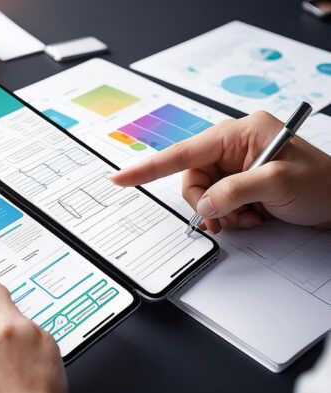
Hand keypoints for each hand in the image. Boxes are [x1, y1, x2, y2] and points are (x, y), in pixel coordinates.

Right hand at [111, 111, 330, 232]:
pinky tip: (252, 218)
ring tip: (247, 219)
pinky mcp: (239, 184)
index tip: (122, 178)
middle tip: (225, 218)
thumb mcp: (279, 182)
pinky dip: (229, 216)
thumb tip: (206, 204)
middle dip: (205, 202)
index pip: (184, 151)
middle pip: (192, 177)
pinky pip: (217, 203)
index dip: (149, 166)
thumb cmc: (322, 182)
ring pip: (203, 194)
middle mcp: (233, 147)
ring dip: (220, 213)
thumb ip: (235, 190)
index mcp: (239, 133)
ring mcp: (235, 167)